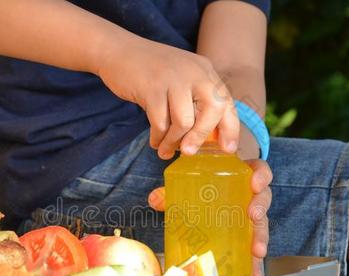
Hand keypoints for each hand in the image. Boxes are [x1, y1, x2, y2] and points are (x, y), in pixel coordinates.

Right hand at [97, 37, 239, 158]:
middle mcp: (194, 72)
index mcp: (205, 71)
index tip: (228, 149)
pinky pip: (160, 122)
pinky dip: (158, 137)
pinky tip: (155, 141)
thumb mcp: (180, 78)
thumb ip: (194, 101)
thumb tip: (203, 138)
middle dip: (201, 136)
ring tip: (166, 150)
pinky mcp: (152, 88)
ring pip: (184, 121)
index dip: (231, 128)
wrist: (118, 51)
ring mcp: (173, 78)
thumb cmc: (150, 72)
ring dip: (174, 141)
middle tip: (190, 152)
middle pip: (212, 110)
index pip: (227, 101)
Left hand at [148, 159, 272, 275]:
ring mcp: (250, 214)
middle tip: (253, 217)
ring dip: (261, 237)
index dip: (260, 175)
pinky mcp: (247, 233)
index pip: (259, 170)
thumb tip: (155, 200)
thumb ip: (173, 190)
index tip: (254, 183)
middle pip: (263, 198)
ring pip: (262, 223)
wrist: (209, 185)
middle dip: (260, 209)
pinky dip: (255, 260)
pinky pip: (255, 244)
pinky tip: (253, 273)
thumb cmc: (205, 184)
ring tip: (257, 252)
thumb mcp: (190, 183)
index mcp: (241, 175)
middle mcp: (250, 194)